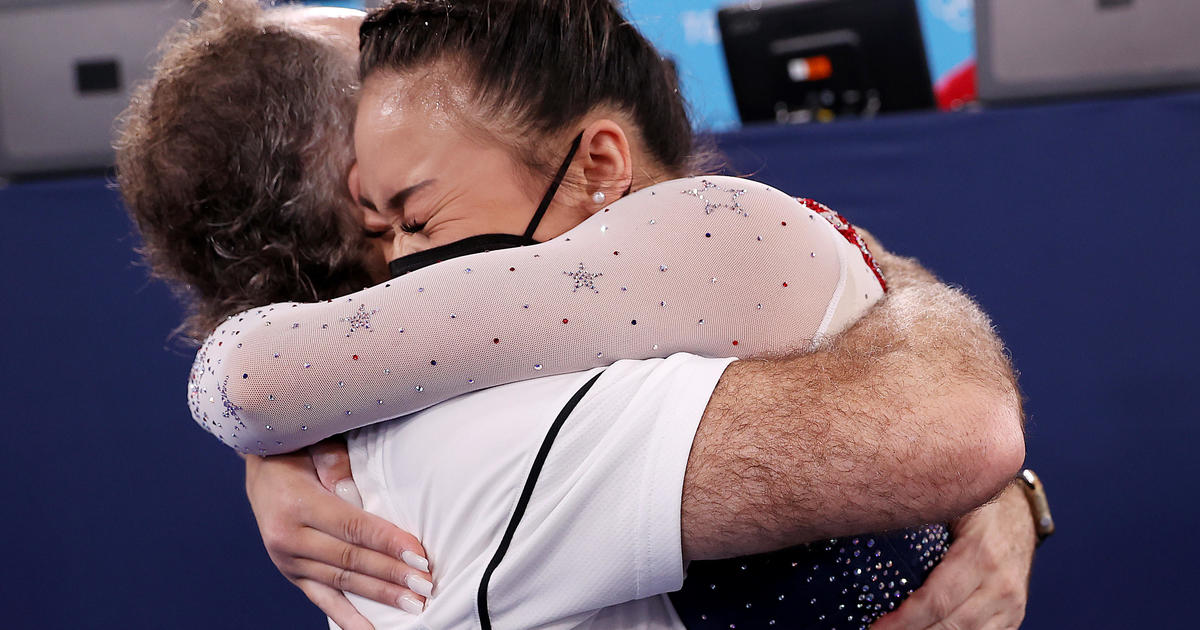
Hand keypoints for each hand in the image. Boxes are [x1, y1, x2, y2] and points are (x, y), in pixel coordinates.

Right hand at [245, 439, 432, 629]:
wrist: (260, 468)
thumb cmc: (296, 453)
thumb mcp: (314, 447)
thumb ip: (334, 463)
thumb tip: (354, 486)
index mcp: (297, 504)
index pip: (352, 527)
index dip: (387, 542)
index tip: (418, 555)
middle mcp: (288, 537)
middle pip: (350, 560)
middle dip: (391, 574)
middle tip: (424, 585)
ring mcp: (287, 560)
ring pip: (341, 582)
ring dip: (379, 596)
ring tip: (412, 605)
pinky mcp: (291, 574)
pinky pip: (322, 599)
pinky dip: (346, 617)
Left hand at [872, 482, 1034, 629]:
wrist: (1022, 511)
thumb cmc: (978, 506)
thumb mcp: (952, 506)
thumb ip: (921, 522)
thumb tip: (876, 529)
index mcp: (980, 556)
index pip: (936, 601)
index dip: (903, 620)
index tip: (876, 627)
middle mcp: (1000, 586)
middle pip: (950, 626)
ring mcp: (1011, 606)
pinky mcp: (1013, 617)